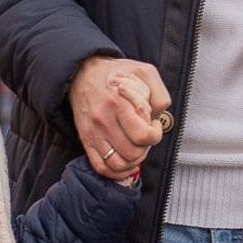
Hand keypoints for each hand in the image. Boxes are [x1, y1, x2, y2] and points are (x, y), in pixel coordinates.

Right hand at [69, 54, 169, 185]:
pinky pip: (101, 167)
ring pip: (118, 164)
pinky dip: (117, 171)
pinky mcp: (86, 141)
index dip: (155, 134)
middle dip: (145, 147)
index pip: (143, 136)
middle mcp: (103, 120)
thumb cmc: (117, 74)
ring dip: (133, 161)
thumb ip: (159, 92)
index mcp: (118, 103)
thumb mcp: (144, 71)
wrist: (82, 74)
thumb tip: (160, 115)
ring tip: (136, 147)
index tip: (154, 125)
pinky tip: (126, 161)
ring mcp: (93, 133)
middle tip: (144, 135)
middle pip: (133, 153)